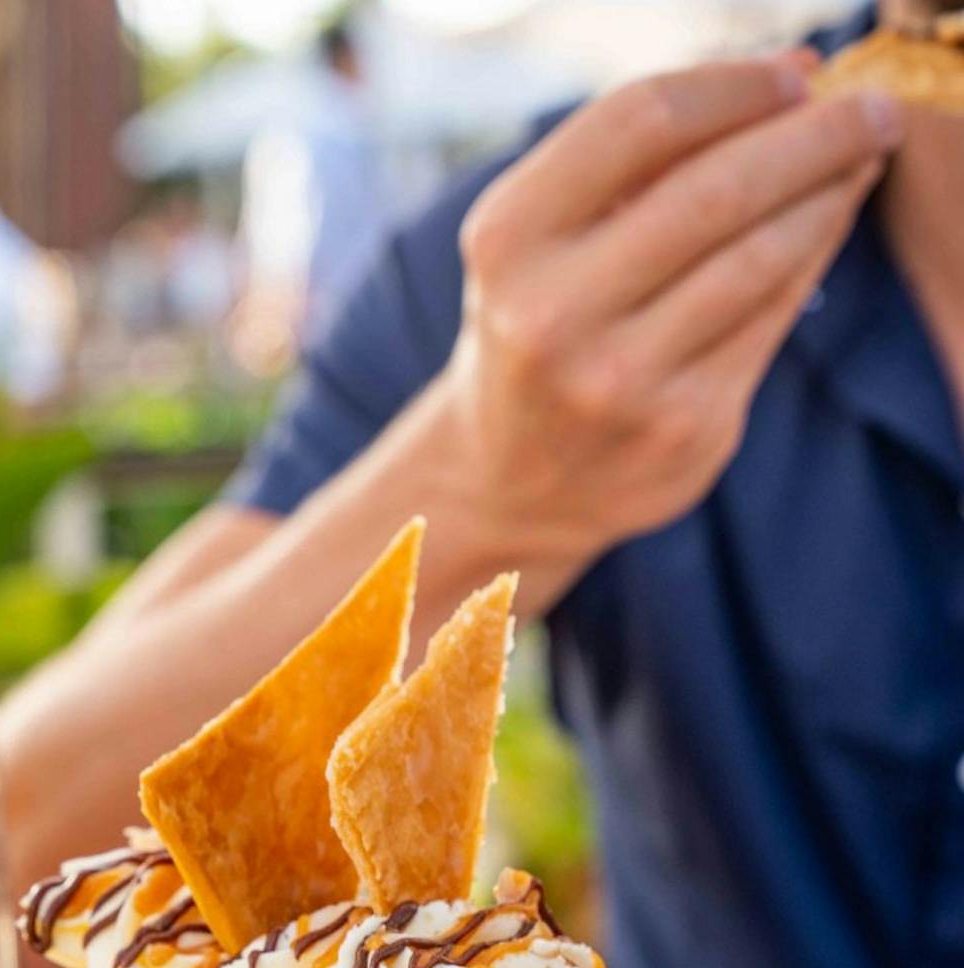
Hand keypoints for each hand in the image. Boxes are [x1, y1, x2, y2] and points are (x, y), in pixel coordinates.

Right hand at [442, 57, 901, 569]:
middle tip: (868, 111)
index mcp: (507, 243)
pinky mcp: (684, 428)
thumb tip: (790, 88)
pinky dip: (812, 258)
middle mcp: (555, 315)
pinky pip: (771, 319)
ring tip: (855, 161)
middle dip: (811, 138)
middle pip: (715, 190)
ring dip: (826, 196)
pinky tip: (826, 224)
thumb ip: (631, 167)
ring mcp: (622, 381)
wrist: (512, 482)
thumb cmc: (539, 329)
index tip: (793, 76)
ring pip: (759, 258)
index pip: (640, 124)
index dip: (733, 87)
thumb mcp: (538, 240)